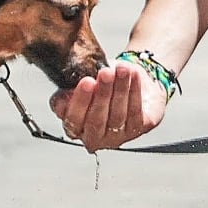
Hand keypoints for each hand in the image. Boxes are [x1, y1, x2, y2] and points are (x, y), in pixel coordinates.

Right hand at [51, 61, 167, 151]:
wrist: (128, 77)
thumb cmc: (102, 83)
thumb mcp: (83, 82)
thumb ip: (72, 88)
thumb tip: (69, 87)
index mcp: (75, 127)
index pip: (73, 120)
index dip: (80, 101)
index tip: (86, 81)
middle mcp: (94, 136)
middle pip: (96, 120)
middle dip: (101, 94)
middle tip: (105, 74)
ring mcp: (116, 136)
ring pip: (117, 115)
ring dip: (120, 89)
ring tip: (121, 70)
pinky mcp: (138, 129)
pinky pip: (136, 111)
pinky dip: (134, 91)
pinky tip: (133, 76)